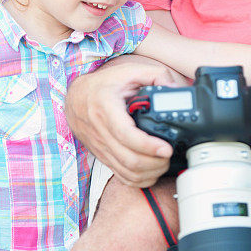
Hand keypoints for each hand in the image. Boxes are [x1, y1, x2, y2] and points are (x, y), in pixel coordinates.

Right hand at [66, 59, 176, 186]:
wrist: (75, 98)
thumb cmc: (103, 85)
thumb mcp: (128, 71)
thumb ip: (155, 75)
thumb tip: (175, 89)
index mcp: (106, 108)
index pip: (126, 135)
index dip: (148, 146)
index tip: (166, 148)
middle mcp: (101, 131)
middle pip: (129, 159)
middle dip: (154, 163)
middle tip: (169, 154)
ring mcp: (101, 147)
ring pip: (126, 172)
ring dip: (149, 173)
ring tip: (163, 162)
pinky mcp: (103, 156)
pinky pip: (121, 176)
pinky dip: (138, 179)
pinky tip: (151, 171)